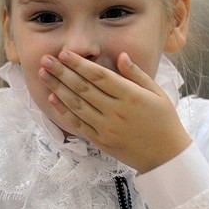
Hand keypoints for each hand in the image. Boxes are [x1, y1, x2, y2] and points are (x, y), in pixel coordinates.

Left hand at [39, 50, 191, 172]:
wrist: (165, 156)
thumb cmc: (164, 120)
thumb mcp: (157, 93)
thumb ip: (137, 74)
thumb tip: (121, 56)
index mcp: (131, 96)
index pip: (99, 76)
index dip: (79, 64)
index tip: (64, 53)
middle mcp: (116, 111)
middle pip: (83, 88)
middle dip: (62, 72)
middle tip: (45, 60)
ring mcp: (106, 128)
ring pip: (77, 105)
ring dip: (58, 88)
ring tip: (43, 75)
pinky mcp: (101, 141)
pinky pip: (78, 124)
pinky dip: (64, 111)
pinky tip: (53, 98)